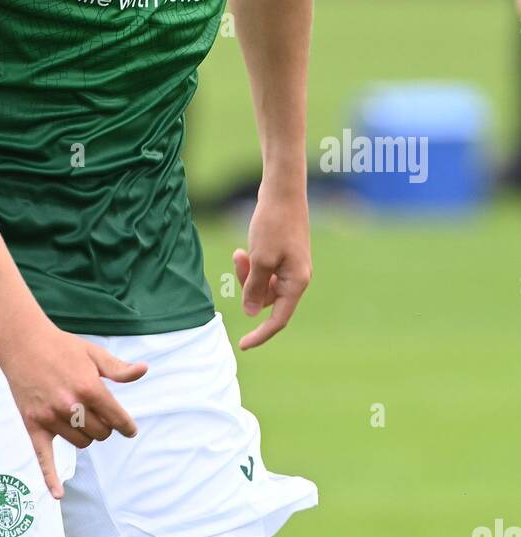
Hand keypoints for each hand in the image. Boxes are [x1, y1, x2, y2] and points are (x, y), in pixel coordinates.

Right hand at [0, 319, 147, 498]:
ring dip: (85, 435)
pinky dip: (51, 478)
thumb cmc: (61, 346)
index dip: (126, 425)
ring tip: (79, 417)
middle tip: (97, 413)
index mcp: (89, 387)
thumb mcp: (93, 353)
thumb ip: (118, 369)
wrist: (22, 341)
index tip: (129, 429)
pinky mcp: (33, 424)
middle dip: (104, 426)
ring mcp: (51, 417)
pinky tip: (58, 495)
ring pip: (80, 443)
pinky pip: (44, 457)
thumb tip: (144, 370)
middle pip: (100, 433)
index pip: (117, 418)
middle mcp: (71, 405)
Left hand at [232, 186, 311, 349]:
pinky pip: (264, 270)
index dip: (261, 334)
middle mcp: (297, 277)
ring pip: (263, 284)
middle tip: (238, 259)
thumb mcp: (260, 258)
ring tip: (239, 252)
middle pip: (266, 299)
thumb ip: (254, 288)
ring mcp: (291, 266)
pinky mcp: (283, 254)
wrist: (283, 191)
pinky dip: (252, 264)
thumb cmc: (273, 223)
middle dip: (247, 286)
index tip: (242, 345)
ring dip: (247, 273)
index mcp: (297, 282)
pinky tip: (243, 248)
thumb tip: (250, 313)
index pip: (278, 319)